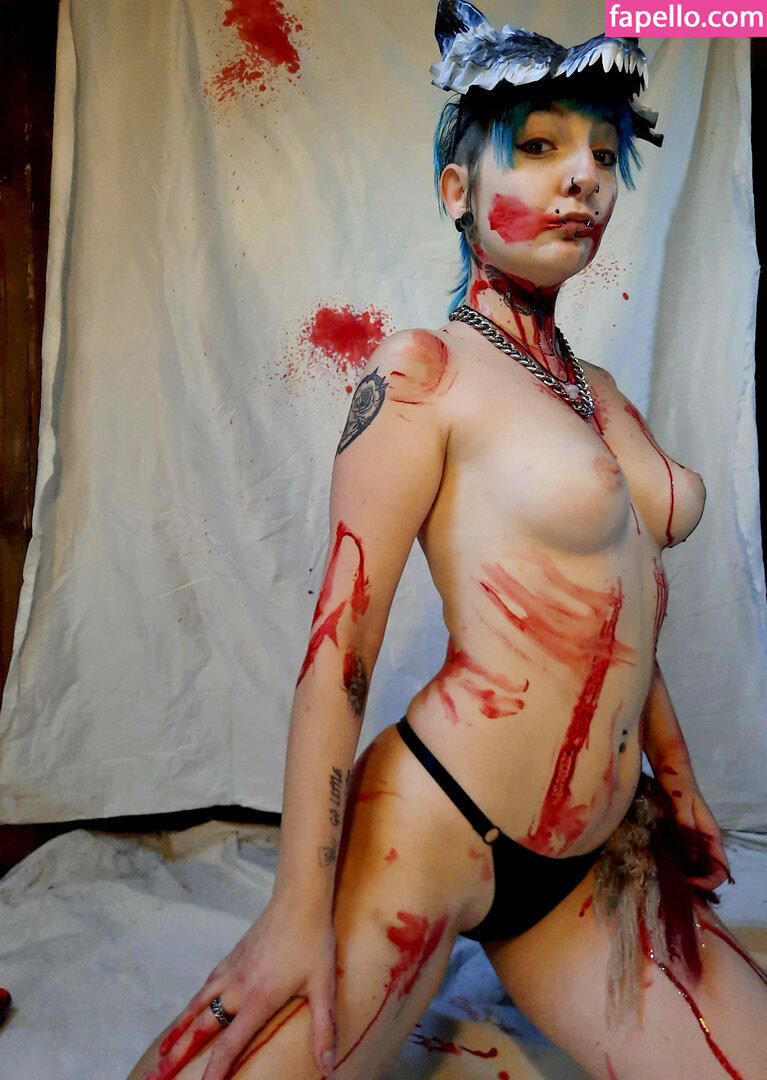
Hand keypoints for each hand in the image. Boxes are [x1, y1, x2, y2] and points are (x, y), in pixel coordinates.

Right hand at [143, 900, 336, 1079]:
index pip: (228, 1046)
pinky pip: (204, 989)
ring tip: (161, 1054)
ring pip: (195, 1009)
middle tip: (155, 1079)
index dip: (212, 1073)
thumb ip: (324, 1030)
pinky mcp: (231, 959)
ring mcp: (230, 972)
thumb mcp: (324, 988)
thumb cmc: (313, 942)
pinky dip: (190, 1007)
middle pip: (199, 1030)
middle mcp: (237, 989)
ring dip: (176, 1034)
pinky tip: (187, 1014)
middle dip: (175, 1058)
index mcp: (258, 1000)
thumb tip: (329, 1066)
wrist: (298, 901)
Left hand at [656, 767, 730, 890]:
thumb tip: (689, 853)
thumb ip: (685, 825)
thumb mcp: (681, 802)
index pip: (720, 869)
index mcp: (711, 836)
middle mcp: (704, 842)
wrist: (668, 769)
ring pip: (693, 867)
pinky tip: (659, 863)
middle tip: (674, 883)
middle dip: (695, 882)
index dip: (708, 882)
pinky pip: (680, 857)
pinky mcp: (678, 836)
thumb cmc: (677, 783)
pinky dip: (674, 864)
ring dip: (684, 875)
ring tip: (665, 875)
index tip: (688, 882)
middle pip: (707, 872)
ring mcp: (691, 840)